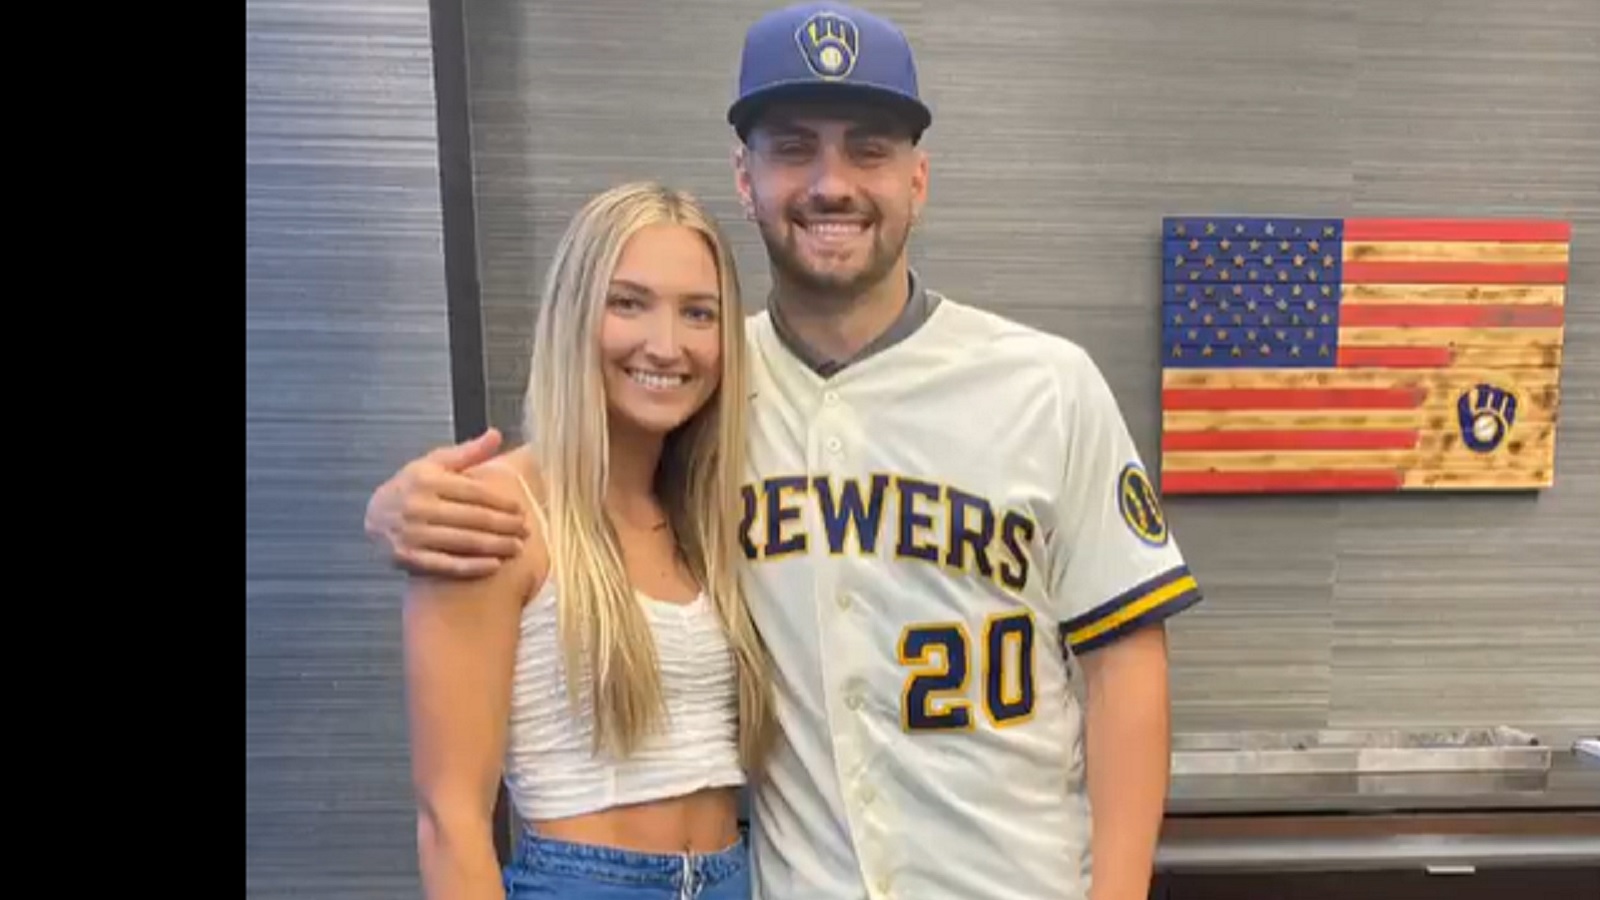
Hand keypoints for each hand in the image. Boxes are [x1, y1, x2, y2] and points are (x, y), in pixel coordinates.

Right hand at [364, 428, 528, 577]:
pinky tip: (494, 565)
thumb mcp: (434, 463)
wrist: (375, 515)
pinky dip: (472, 566)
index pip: (474, 492)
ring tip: (517, 547)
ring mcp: (413, 534)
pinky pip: (447, 564)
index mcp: (428, 480)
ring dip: (496, 546)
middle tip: (525, 530)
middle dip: (505, 525)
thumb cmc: (410, 487)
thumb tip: (495, 435)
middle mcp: (419, 507)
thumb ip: (468, 452)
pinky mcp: (409, 558)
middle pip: (474, 518)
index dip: (501, 502)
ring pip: (464, 542)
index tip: (520, 509)